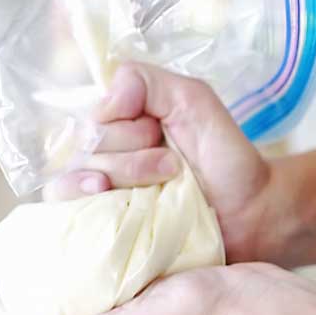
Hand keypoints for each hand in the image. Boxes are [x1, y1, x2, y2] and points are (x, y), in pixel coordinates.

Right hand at [46, 63, 274, 264]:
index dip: (122, 126)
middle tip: (173, 166)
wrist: (248, 211)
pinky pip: (67, 216)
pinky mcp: (101, 232)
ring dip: (123, 177)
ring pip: (74, 180)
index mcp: (117, 128)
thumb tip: (104, 104)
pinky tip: (104, 196)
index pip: (89, 120)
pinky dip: (82, 203)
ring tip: (164, 183)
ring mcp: (97, 198)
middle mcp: (100, 160)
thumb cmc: (222, 155)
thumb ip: (146, 82)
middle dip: (130, 156)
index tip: (159, 132)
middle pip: (83, 151)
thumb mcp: (192, 100)